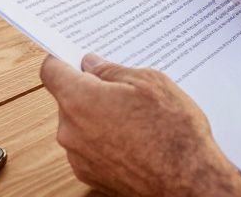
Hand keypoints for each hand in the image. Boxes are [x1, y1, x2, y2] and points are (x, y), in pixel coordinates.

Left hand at [40, 54, 240, 196]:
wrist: (189, 182)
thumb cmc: (172, 133)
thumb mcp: (149, 83)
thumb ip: (112, 71)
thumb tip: (93, 65)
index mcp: (80, 101)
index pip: (51, 71)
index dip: (63, 61)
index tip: (76, 59)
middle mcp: (71, 132)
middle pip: (67, 99)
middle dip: (90, 91)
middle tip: (123, 90)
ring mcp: (79, 158)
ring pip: (80, 125)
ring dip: (99, 118)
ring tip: (136, 119)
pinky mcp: (91, 177)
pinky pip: (90, 148)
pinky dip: (106, 141)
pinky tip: (135, 140)